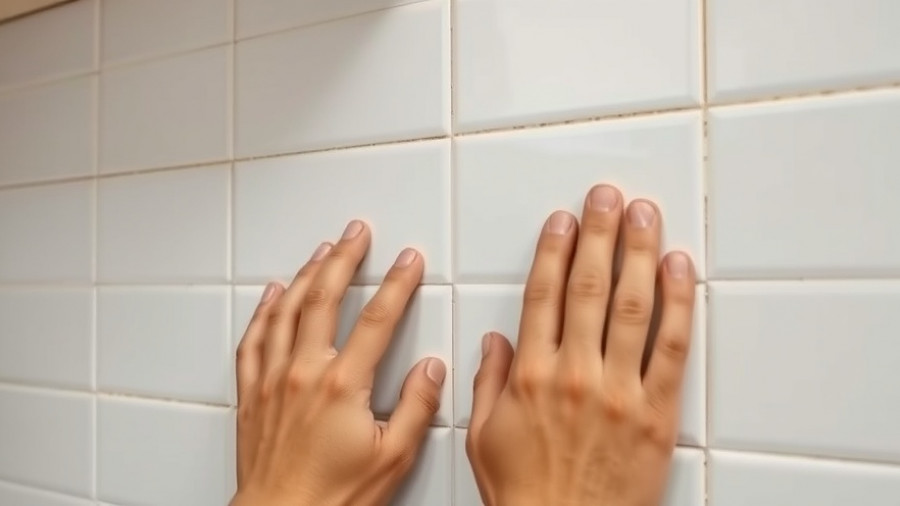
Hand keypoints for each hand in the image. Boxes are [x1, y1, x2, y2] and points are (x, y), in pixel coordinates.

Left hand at [231, 221, 446, 505]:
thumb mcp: (393, 458)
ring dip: (307, 274)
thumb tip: (432, 369)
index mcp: (342, 385)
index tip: (409, 260)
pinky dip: (264, 311)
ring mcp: (273, 380)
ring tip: (322, 251)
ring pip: (287, 310)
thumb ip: (415, 408)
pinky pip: (254, 339)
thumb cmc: (332, 499)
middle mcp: (304, 373)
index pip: (378, 319)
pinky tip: (273, 294)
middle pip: (325, 299)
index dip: (397, 283)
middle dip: (344, 259)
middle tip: (357, 233)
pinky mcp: (252, 395)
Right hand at [466, 185, 696, 505]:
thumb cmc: (525, 493)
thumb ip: (488, 381)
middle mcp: (575, 373)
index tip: (562, 220)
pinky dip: (677, 302)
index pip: (543, 294)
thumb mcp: (483, 436)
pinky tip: (678, 269)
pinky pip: (670, 346)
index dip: (553, 249)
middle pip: (589, 286)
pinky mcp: (656, 412)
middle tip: (605, 197)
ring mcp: (619, 390)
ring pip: (632, 305)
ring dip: (639, 251)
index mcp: (531, 375)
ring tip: (644, 214)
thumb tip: (495, 340)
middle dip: (599, 233)